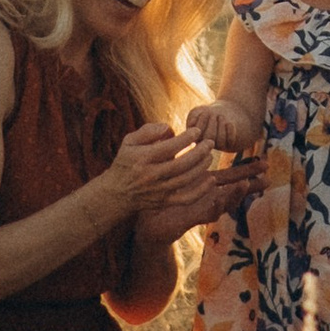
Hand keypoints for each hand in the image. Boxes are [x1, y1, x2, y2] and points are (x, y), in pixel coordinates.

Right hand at [103, 124, 218, 229]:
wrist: (117, 193)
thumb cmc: (126, 162)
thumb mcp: (129, 141)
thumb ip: (149, 131)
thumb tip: (170, 129)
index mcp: (143, 158)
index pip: (169, 147)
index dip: (186, 138)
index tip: (197, 131)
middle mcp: (151, 175)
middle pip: (181, 164)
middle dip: (199, 152)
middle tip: (210, 142)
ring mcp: (159, 190)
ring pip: (186, 179)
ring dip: (202, 166)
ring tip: (210, 155)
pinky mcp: (165, 202)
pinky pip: (187, 198)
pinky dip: (202, 191)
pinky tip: (211, 179)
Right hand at [183, 98, 258, 151]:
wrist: (221, 114)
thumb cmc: (206, 112)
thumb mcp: (196, 112)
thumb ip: (192, 116)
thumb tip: (192, 123)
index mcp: (195, 138)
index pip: (197, 134)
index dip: (201, 123)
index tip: (204, 112)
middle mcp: (206, 145)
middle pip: (209, 137)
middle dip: (212, 124)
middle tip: (213, 114)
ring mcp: (218, 145)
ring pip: (220, 140)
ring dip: (221, 125)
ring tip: (221, 116)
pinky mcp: (229, 144)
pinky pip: (231, 141)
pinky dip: (231, 131)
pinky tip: (229, 123)